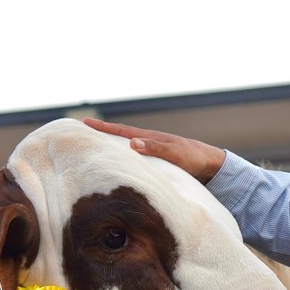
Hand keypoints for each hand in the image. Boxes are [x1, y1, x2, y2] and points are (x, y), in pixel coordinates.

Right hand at [81, 117, 225, 183]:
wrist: (211, 166)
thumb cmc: (194, 158)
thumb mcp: (175, 154)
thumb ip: (155, 149)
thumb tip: (131, 143)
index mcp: (149, 138)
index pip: (121, 131)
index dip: (102, 128)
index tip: (83, 123)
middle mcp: (146, 143)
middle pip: (118, 137)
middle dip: (99, 135)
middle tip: (79, 133)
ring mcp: (150, 153)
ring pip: (124, 149)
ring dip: (108, 148)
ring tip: (91, 149)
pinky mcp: (154, 163)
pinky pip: (132, 160)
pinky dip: (120, 160)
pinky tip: (115, 166)